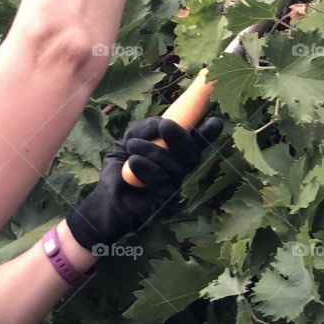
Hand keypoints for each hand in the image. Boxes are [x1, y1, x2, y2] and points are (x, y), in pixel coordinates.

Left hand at [64, 115, 223, 252]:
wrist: (107, 196)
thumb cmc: (121, 166)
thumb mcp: (130, 138)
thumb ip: (147, 128)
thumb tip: (164, 123)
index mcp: (175, 151)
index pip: (196, 140)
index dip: (208, 132)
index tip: (215, 121)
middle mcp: (181, 167)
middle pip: (192, 152)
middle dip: (180, 137)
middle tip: (165, 127)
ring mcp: (177, 185)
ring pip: (175, 164)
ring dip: (151, 151)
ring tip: (132, 148)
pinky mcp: (169, 202)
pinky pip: (163, 181)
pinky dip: (146, 169)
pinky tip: (133, 164)